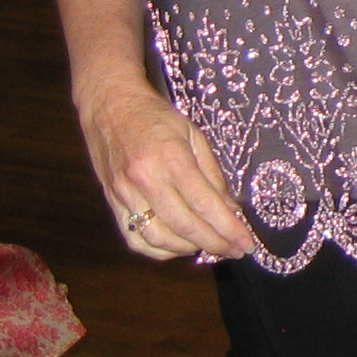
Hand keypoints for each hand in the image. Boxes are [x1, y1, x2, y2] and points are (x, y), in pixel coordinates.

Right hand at [77, 80, 252, 260]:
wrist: (109, 106)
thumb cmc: (156, 117)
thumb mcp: (194, 134)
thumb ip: (213, 174)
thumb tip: (231, 209)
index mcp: (171, 158)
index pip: (205, 204)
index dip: (229, 228)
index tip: (246, 243)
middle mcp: (146, 180)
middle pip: (185, 226)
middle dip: (215, 244)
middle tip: (235, 250)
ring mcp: (125, 195)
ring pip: (159, 239)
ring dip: (189, 249)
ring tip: (211, 246)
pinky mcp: (113, 203)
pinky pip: (136, 239)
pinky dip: (160, 249)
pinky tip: (179, 244)